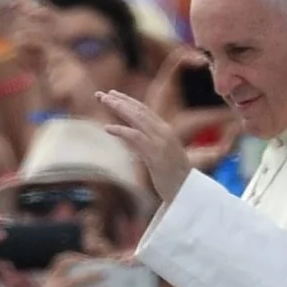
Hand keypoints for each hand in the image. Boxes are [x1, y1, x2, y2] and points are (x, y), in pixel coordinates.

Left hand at [89, 90, 191, 209]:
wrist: (187, 192)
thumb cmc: (172, 177)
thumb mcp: (159, 156)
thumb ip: (147, 145)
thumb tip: (132, 139)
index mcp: (165, 131)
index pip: (144, 110)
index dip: (128, 101)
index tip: (112, 94)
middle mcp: (164, 132)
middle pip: (139, 111)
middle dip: (119, 101)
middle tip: (100, 95)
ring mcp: (161, 142)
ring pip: (137, 119)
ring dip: (119, 108)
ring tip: (103, 102)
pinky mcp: (156, 155)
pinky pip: (136, 137)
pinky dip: (121, 130)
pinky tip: (108, 128)